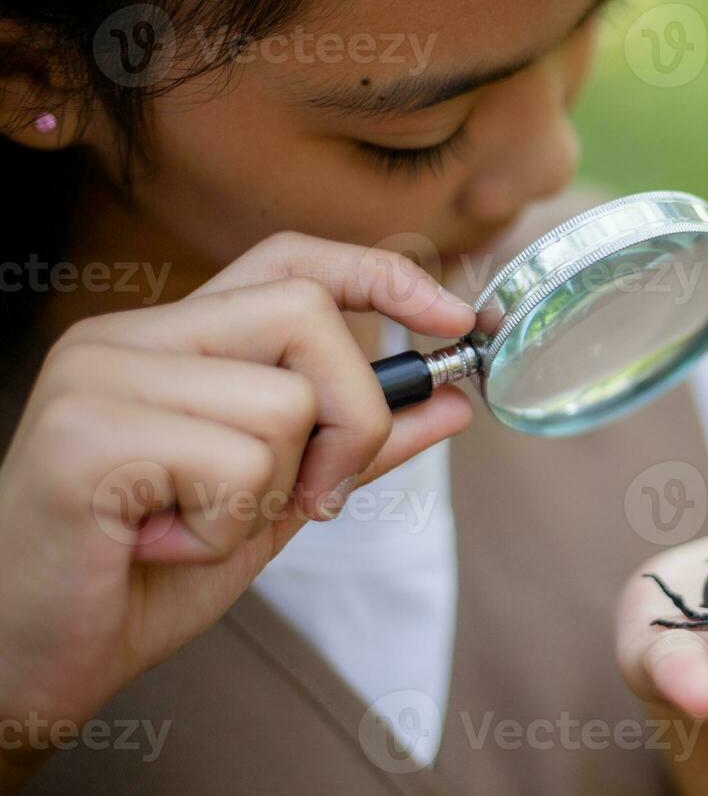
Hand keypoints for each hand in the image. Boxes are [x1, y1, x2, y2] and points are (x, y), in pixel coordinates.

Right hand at [0, 233, 475, 766]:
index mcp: (171, 338)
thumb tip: (449, 401)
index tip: (452, 314)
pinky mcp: (87, 435)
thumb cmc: (145, 574)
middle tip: (308, 495)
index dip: (379, 274)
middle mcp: (129, 336)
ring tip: (200, 525)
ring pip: (286, 401)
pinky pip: (237, 463)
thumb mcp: (276, 499)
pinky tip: (162, 544)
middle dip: (353, 417)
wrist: (31, 659)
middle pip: (311, 318)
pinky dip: (225, 529)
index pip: (290, 261)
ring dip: (274, 492)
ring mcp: (99, 376)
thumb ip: (356, 444)